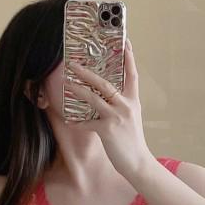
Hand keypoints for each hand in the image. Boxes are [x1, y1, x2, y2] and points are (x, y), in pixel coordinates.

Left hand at [64, 38, 152, 179]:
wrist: (138, 163)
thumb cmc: (132, 143)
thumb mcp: (131, 120)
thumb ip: (120, 107)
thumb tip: (105, 99)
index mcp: (133, 101)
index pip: (132, 74)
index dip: (129, 57)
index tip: (125, 41)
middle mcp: (126, 106)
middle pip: (105, 83)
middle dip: (87, 72)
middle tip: (74, 63)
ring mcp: (117, 117)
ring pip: (94, 98)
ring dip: (78, 90)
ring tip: (66, 83)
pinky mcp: (107, 130)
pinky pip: (88, 123)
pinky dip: (78, 123)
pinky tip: (69, 121)